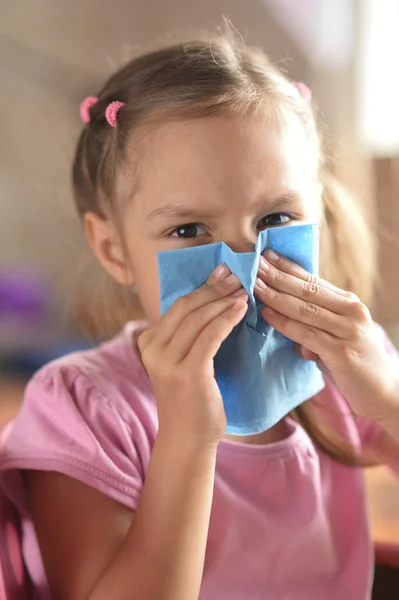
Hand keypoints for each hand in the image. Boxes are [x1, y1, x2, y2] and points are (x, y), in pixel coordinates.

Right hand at [138, 266, 247, 446]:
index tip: (222, 273)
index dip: (202, 287)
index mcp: (148, 342)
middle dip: (214, 288)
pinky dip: (227, 319)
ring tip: (243, 290)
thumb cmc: (190, 398)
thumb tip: (211, 301)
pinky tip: (241, 308)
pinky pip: (210, 336)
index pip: (177, 306)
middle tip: (236, 275)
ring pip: (199, 318)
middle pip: (186, 307)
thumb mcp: (179, 362)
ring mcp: (168, 362)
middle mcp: (153, 349)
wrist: (187, 438)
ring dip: (223, 300)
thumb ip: (185, 336)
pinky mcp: (188, 373)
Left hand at [254, 249, 398, 422]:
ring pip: (304, 309)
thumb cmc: (355, 362)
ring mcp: (348, 331)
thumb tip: (282, 317)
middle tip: (253, 263)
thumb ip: (314, 323)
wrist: (385, 392)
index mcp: (348, 303)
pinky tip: (267, 314)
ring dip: (276, 295)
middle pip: (307, 289)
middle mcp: (351, 312)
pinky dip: (284, 323)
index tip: (265, 255)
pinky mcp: (342, 353)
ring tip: (254, 285)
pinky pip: (306, 334)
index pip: (313, 280)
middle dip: (277, 276)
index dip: (288, 267)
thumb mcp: (336, 335)